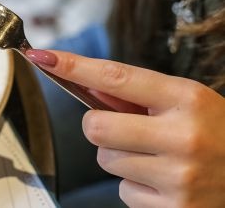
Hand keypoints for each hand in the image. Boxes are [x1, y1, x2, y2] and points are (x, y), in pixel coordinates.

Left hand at [25, 49, 224, 206]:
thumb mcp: (187, 102)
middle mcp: (183, 137)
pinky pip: (124, 192)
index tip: (44, 57)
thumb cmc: (216, 132)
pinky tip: (165, 183)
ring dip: (121, 159)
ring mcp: (179, 177)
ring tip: (157, 158)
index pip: (116, 77)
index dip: (75, 66)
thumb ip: (137, 94)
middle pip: (96, 127)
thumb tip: (84, 82)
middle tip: (126, 130)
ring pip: (106, 161)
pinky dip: (137, 188)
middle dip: (101, 127)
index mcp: (186, 99)